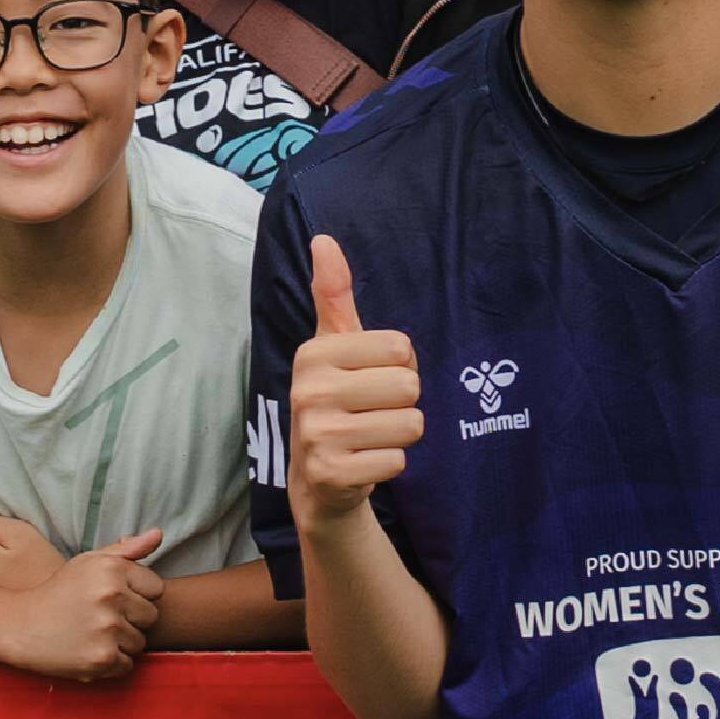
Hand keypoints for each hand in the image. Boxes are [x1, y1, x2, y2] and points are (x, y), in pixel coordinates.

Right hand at [0, 529, 166, 680]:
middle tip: (100, 619)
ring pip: (139, 643)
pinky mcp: (102, 657)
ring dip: (121, 643)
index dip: (137, 596)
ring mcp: (108, 628)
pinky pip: (127, 665)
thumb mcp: (87, 562)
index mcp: (111, 568)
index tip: (113, 600)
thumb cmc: (57, 592)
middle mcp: (112, 596)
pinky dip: (111, 664)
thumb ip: (126, 550)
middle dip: (131, 620)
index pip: (156, 589)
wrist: (19, 625)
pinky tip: (88, 651)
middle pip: (151, 617)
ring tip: (92, 634)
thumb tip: (159, 535)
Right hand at [287, 235, 423, 525]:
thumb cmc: (336, 400)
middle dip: (403, 402)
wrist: (318, 479)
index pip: (401, 348)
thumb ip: (333, 295)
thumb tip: (324, 239)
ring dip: (399, 434)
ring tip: (370, 436)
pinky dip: (391, 463)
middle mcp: (309, 390)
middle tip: (373, 412)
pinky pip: (398, 460)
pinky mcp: (331, 473)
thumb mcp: (334, 347)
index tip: (371, 379)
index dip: (399, 366)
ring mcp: (317, 434)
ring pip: (410, 423)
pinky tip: (365, 461)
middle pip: (409, 386)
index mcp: (314, 353)